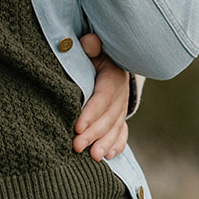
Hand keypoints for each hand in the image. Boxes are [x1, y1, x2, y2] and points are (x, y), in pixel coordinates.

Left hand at [72, 33, 128, 160]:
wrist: (110, 60)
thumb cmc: (94, 55)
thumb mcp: (93, 48)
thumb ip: (90, 46)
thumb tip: (89, 41)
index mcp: (112, 77)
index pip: (102, 98)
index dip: (90, 113)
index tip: (77, 127)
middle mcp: (120, 95)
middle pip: (108, 117)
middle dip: (93, 134)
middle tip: (77, 146)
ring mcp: (121, 108)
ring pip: (115, 128)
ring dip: (105, 143)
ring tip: (94, 157)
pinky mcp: (120, 117)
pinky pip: (122, 133)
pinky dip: (117, 145)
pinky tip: (109, 156)